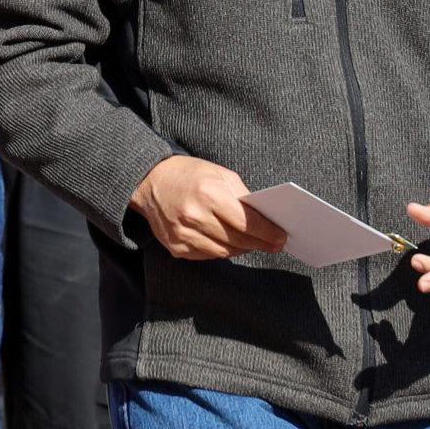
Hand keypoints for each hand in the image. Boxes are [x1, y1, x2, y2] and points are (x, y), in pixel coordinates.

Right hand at [129, 156, 286, 260]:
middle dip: (259, 243)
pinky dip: (222, 250)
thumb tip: (264, 218)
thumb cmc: (188, 174)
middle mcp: (194, 217)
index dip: (267, 232)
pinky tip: (229, 242)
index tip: (281, 237)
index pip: (246, 222)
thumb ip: (241, 196)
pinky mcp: (176, 247)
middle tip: (274, 243)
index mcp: (208, 194)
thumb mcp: (219, 173)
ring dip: (242, 248)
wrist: (148, 182)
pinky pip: (208, 255)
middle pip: (238, 240)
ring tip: (252, 242)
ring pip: (224, 251)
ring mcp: (183, 235)